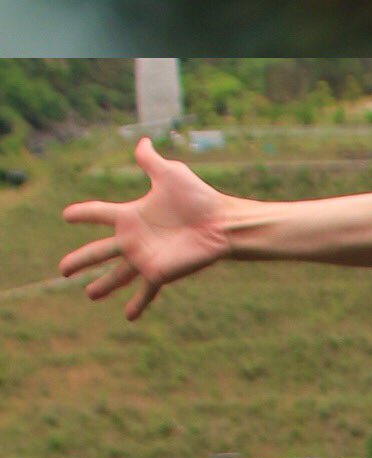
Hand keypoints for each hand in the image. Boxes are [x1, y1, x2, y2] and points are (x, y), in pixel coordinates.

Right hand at [59, 137, 235, 320]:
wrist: (222, 223)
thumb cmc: (199, 198)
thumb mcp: (170, 174)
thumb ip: (151, 161)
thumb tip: (142, 140)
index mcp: (132, 215)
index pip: (99, 213)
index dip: (82, 213)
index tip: (66, 215)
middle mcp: (135, 239)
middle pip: (99, 250)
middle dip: (80, 260)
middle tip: (62, 269)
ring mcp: (146, 258)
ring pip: (117, 275)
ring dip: (103, 286)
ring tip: (89, 295)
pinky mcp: (160, 273)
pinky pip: (146, 292)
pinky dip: (137, 304)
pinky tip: (129, 316)